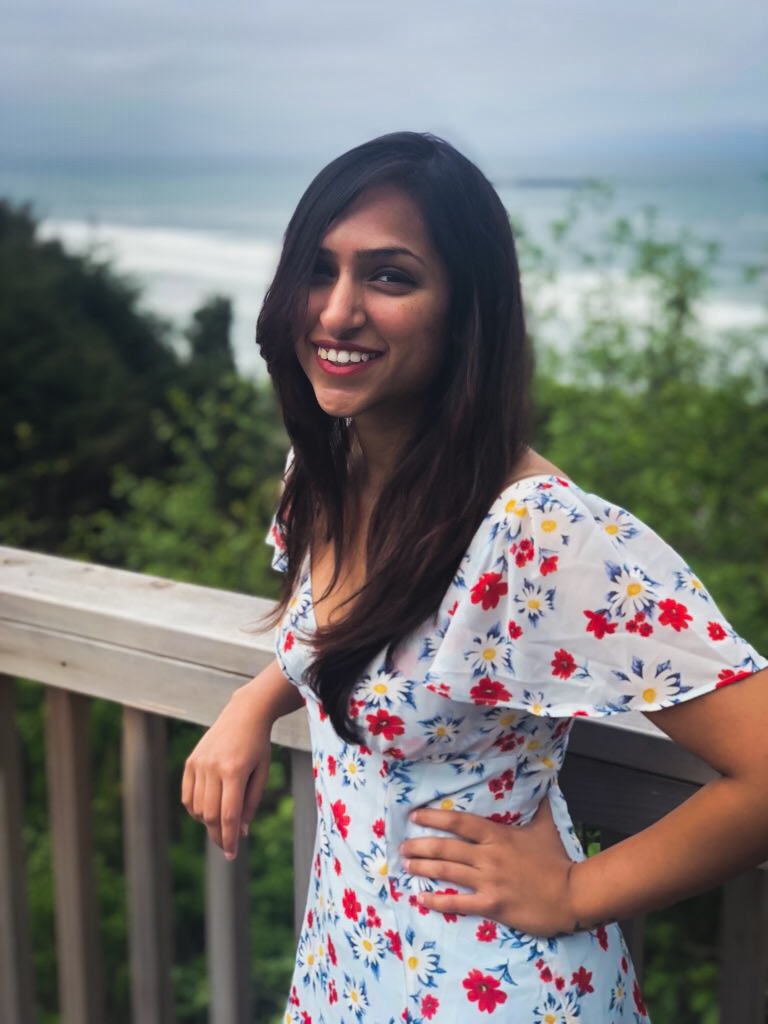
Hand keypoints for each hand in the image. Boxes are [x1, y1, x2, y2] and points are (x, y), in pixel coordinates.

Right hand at [181, 688, 271, 859]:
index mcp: (234, 771)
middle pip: (210, 814)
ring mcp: (198, 764)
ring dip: (207, 823)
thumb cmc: (258, 746)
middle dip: (218, 834)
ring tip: (221, 823)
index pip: (229, 815)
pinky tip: (207, 811)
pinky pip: (188, 796)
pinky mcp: (190, 762)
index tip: (232, 854)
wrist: (244, 714)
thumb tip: (239, 832)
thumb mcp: (262, 774)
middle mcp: (213, 768)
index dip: (229, 838)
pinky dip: (195, 810)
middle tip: (227, 845)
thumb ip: (251, 804)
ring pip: (197, 808)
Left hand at [400, 796, 575, 936]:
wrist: (572, 894)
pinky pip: (459, 903)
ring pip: (448, 872)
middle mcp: (488, 856)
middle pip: (447, 848)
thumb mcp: (546, 827)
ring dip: (424, 869)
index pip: (459, 822)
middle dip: (421, 846)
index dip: (434, 817)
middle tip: (402, 846)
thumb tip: (542, 781)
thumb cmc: (557, 860)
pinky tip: (422, 899)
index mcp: (498, 835)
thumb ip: (538, 805)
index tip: (415, 815)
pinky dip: (438, 901)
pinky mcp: (492, 905)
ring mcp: (489, 881)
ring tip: (406, 866)